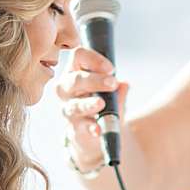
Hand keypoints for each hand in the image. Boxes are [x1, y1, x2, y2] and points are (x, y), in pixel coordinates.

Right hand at [56, 45, 127, 172]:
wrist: (97, 132)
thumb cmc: (101, 104)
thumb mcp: (112, 94)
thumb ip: (118, 90)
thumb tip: (124, 85)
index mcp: (75, 71)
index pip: (78, 56)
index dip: (93, 59)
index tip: (111, 68)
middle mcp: (66, 89)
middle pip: (75, 80)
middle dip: (94, 80)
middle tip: (112, 83)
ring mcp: (67, 109)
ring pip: (75, 105)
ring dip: (89, 104)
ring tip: (101, 104)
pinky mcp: (72, 128)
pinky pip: (80, 127)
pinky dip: (91, 127)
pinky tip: (98, 129)